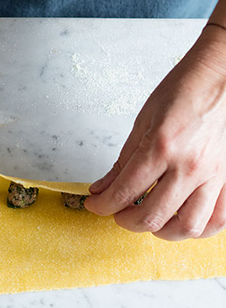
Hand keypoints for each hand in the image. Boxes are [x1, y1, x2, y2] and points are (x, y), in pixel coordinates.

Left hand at [86, 25, 225, 239]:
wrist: (222, 76)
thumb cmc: (184, 92)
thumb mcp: (143, 122)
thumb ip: (122, 161)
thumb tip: (102, 188)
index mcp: (161, 148)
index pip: (123, 193)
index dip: (102, 206)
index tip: (95, 205)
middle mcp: (189, 166)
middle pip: (151, 217)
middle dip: (124, 221)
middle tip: (117, 212)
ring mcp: (212, 176)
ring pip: (187, 227)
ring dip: (161, 231)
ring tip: (149, 220)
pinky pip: (218, 219)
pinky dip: (198, 229)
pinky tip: (181, 221)